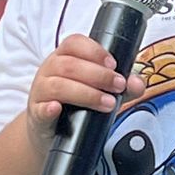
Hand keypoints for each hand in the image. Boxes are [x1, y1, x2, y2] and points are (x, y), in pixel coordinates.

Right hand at [25, 35, 146, 147]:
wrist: (52, 131)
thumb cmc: (76, 104)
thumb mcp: (99, 90)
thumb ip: (122, 86)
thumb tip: (137, 83)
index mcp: (64, 57)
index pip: (74, 43)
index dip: (94, 51)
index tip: (113, 64)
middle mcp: (49, 70)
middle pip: (69, 65)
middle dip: (99, 75)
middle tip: (118, 86)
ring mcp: (41, 92)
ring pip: (58, 85)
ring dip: (86, 93)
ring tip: (107, 103)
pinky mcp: (37, 114)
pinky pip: (40, 109)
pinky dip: (49, 108)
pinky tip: (58, 108)